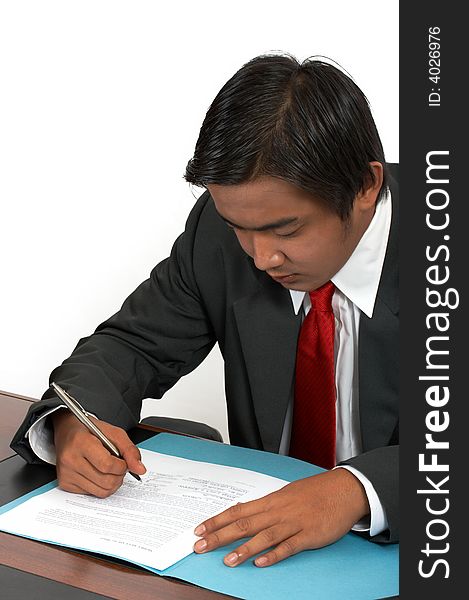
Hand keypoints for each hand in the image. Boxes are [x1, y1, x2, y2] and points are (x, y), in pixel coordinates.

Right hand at [51, 410, 145, 496]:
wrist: (67, 431)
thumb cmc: (90, 430)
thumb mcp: (113, 433)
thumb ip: (129, 450)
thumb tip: (140, 469)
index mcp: (81, 442)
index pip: (107, 465)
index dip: (122, 466)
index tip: (123, 462)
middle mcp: (70, 459)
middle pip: (106, 481)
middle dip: (119, 476)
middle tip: (118, 466)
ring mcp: (66, 473)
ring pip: (101, 491)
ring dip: (112, 483)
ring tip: (110, 470)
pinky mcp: (65, 484)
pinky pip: (92, 494)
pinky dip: (100, 486)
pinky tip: (97, 473)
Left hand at [193, 468, 368, 566]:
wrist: (343, 489)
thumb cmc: (315, 491)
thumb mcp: (287, 494)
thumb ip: (267, 506)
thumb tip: (246, 511)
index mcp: (271, 500)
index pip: (238, 510)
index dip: (217, 520)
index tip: (200, 528)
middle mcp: (278, 511)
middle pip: (244, 523)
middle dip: (219, 535)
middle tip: (200, 546)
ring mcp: (293, 523)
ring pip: (264, 536)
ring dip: (244, 549)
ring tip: (227, 560)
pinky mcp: (309, 535)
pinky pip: (289, 546)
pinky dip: (274, 555)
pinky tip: (261, 563)